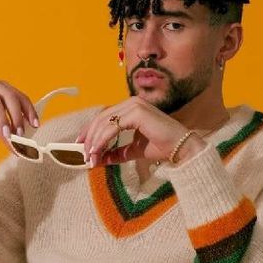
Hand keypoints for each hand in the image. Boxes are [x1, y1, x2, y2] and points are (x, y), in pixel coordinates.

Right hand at [0, 79, 39, 142]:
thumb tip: (24, 150)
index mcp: (5, 90)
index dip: (30, 111)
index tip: (35, 125)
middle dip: (17, 116)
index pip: (22, 97)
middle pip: (10, 96)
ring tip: (6, 134)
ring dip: (3, 118)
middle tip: (19, 133)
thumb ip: (11, 134)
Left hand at [74, 97, 206, 166]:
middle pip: (101, 118)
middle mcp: (131, 103)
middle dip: (89, 137)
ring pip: (104, 123)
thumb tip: (99, 159)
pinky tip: (98, 152)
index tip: (80, 145)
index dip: (90, 131)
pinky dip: (102, 141)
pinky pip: (112, 127)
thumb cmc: (162, 146)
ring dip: (94, 141)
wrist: (181, 148)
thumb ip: (117, 153)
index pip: (104, 117)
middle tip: (83, 155)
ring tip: (90, 158)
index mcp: (130, 108)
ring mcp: (134, 105)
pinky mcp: (137, 112)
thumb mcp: (133, 151)